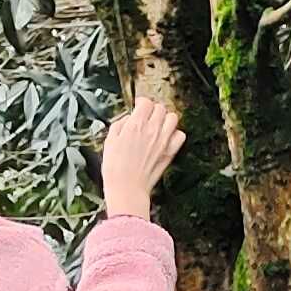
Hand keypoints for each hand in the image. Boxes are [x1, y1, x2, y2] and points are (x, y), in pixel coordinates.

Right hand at [100, 87, 185, 222]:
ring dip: (166, 119)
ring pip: (173, 118)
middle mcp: (152, 130)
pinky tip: (167, 137)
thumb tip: (127, 119)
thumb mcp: (109, 141)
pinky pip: (180, 135)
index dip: (141, 103)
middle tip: (148, 116)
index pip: (146, 102)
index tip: (139, 106)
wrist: (127, 188)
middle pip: (160, 108)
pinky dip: (175, 134)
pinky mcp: (170, 152)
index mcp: (135, 125)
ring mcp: (163, 140)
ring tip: (159, 124)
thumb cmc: (115, 168)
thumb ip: (119, 125)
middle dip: (153, 110)